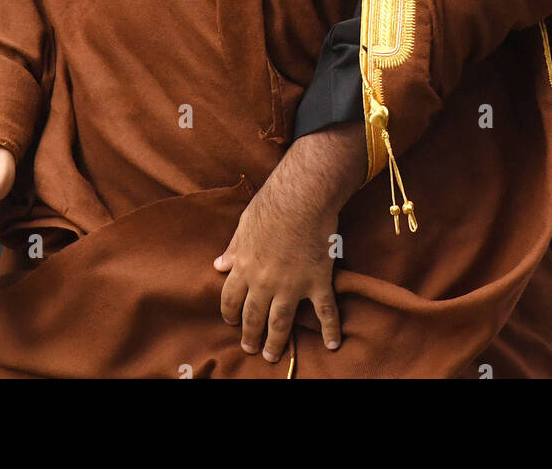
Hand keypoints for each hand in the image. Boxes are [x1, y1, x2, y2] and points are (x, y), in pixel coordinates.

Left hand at [213, 121, 364, 363]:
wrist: (303, 195)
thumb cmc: (271, 204)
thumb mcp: (244, 224)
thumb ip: (233, 248)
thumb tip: (218, 265)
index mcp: (244, 266)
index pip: (230, 298)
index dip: (229, 313)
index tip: (231, 321)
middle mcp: (265, 281)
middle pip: (253, 316)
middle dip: (250, 335)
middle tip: (250, 348)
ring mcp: (292, 284)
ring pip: (281, 322)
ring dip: (275, 342)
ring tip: (271, 355)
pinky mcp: (317, 281)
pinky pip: (325, 311)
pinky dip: (330, 329)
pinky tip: (332, 344)